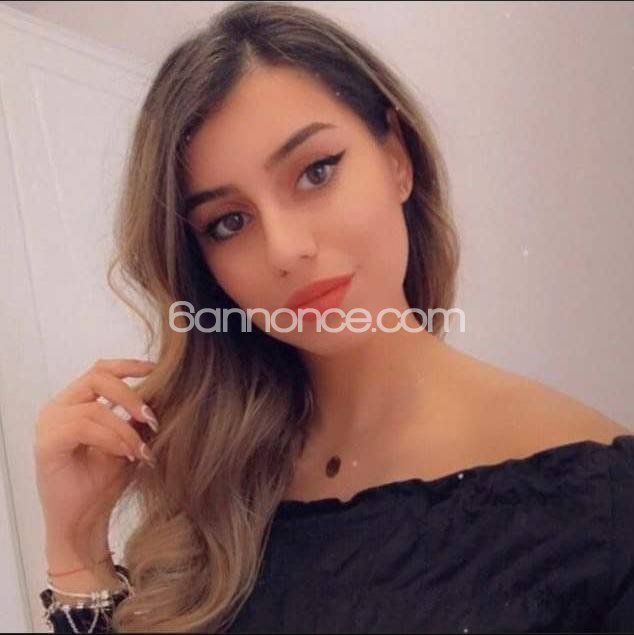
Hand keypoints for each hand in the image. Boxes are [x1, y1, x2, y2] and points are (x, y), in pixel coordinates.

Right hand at [34, 358, 158, 547]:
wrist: (86, 522)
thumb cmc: (105, 481)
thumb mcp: (130, 440)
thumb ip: (137, 416)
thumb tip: (166, 390)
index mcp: (76, 401)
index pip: (101, 369)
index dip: (130, 365)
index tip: (158, 369)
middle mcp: (59, 407)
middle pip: (98, 378)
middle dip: (131, 396)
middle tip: (153, 419)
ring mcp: (49, 423)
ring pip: (94, 407)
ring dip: (125, 428)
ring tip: (142, 450)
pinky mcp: (46, 443)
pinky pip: (83, 427)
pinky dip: (111, 439)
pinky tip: (126, 454)